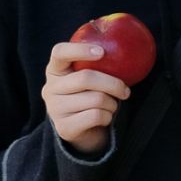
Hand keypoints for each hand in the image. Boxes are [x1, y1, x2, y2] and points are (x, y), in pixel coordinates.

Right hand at [42, 41, 131, 155]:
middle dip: (113, 84)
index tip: (102, 52)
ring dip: (112, 104)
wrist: (84, 131)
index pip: (59, 52)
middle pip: (86, 78)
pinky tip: (105, 117)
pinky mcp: (64, 127)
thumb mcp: (92, 78)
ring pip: (95, 99)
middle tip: (125, 91)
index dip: (80, 50)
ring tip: (110, 106)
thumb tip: (130, 53)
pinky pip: (96, 115)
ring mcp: (54, 109)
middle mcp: (50, 88)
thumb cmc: (91, 96)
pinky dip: (108, 116)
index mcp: (55, 70)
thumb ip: (99, 65)